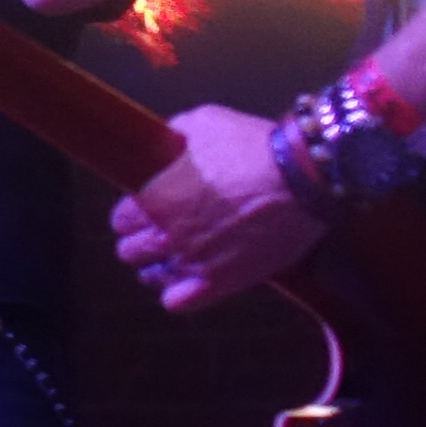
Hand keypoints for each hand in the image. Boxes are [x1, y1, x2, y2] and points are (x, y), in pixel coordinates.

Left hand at [112, 104, 322, 310]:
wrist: (304, 176)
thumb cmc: (254, 147)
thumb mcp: (204, 123)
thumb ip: (173, 138)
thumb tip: (165, 143)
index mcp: (156, 198)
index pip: (121, 219)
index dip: (134, 213)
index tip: (148, 210)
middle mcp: (167, 234)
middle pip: (130, 250)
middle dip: (143, 240)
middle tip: (161, 231)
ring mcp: (194, 262)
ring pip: (152, 277)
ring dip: (159, 267)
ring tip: (175, 257)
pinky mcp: (223, 282)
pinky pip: (178, 302)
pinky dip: (178, 294)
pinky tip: (189, 281)